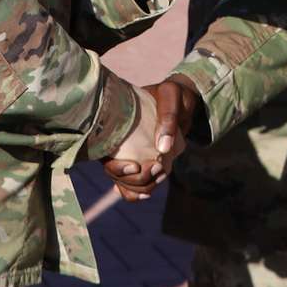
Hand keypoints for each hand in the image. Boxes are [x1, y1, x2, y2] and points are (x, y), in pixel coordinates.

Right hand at [102, 85, 187, 201]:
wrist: (182, 100)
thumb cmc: (172, 94)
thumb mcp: (171, 96)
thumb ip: (168, 117)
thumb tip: (162, 149)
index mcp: (115, 125)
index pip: (105, 154)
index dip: (116, 168)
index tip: (135, 166)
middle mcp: (116, 143)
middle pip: (115, 174)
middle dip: (135, 179)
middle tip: (158, 166)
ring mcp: (128, 154)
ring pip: (124, 183)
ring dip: (141, 186)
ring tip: (161, 173)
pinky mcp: (141, 162)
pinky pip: (133, 184)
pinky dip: (139, 191)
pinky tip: (148, 192)